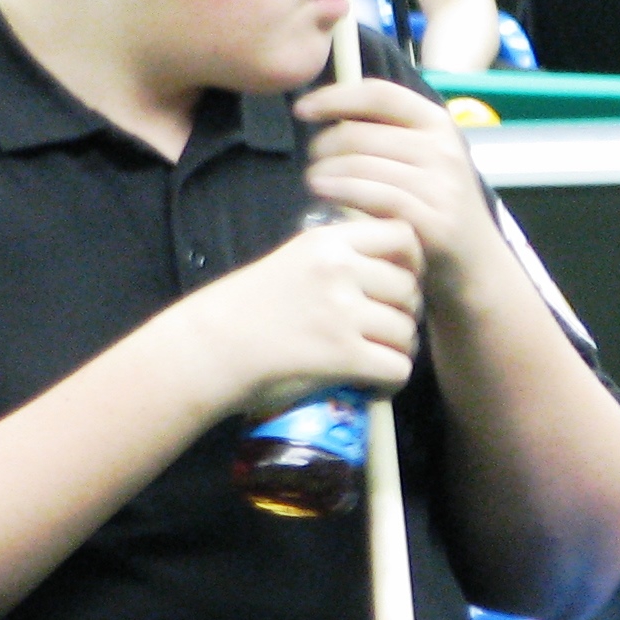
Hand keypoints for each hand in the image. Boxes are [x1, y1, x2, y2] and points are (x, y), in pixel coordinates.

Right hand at [183, 212, 422, 415]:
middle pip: (410, 287)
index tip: (396, 283)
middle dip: (404, 313)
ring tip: (375, 360)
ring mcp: (342, 312)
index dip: (411, 261)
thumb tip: (390, 269)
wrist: (209, 347)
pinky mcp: (342, 354)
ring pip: (406, 331)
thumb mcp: (292, 261)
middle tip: (383, 332)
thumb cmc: (244, 308)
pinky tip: (371, 385)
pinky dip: (391, 381)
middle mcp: (339, 270)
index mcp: (327, 241)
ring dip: (397, 350)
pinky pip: (397, 367)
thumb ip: (337, 258)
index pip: (402, 235)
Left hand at [295, 74, 498, 296]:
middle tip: (312, 160)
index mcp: (436, 123)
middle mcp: (442, 148)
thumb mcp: (422, 158)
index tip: (303, 109)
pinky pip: (374, 197)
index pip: (378, 94)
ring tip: (313, 179)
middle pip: (361, 133)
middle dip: (324, 144)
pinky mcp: (434, 221)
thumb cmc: (434, 204)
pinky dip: (341, 192)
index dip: (335, 97)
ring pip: (362, 165)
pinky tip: (323, 193)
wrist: (475, 262)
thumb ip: (387, 133)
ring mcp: (440, 185)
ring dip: (325, 170)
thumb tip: (331, 108)